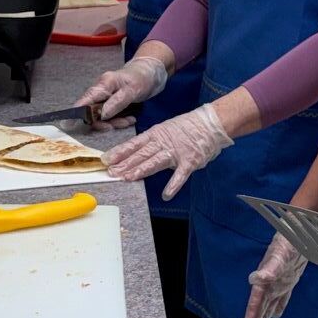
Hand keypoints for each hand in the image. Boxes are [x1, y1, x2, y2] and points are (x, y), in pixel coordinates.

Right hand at [76, 54, 168, 121]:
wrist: (153, 73)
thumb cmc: (142, 77)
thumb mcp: (132, 90)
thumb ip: (116, 102)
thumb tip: (101, 115)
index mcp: (103, 84)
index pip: (84, 101)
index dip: (76, 113)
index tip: (71, 125)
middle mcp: (102, 92)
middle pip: (93, 113)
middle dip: (105, 122)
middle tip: (121, 124)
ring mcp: (107, 98)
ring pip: (103, 117)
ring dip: (115, 122)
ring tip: (130, 120)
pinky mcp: (114, 104)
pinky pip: (112, 117)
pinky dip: (120, 120)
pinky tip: (131, 118)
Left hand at [105, 102, 231, 200]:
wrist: (211, 123)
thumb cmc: (188, 128)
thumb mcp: (165, 130)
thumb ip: (152, 143)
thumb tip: (135, 155)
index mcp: (156, 134)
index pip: (134, 144)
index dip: (120, 152)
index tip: (106, 159)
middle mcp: (163, 143)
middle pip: (141, 154)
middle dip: (125, 163)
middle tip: (111, 172)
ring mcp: (176, 152)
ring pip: (155, 162)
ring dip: (141, 170)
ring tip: (128, 178)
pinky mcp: (190, 162)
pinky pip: (180, 175)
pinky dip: (173, 185)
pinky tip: (166, 194)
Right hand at [235, 233, 307, 317]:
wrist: (300, 229)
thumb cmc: (289, 241)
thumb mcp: (279, 255)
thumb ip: (269, 269)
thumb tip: (255, 279)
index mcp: (264, 284)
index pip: (254, 311)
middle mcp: (268, 286)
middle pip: (256, 313)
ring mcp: (278, 283)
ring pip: (266, 308)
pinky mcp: (288, 280)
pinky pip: (281, 299)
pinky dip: (277, 308)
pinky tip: (275, 315)